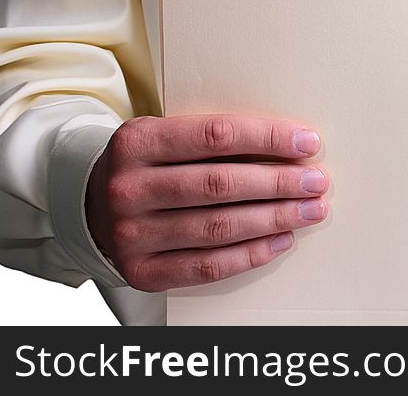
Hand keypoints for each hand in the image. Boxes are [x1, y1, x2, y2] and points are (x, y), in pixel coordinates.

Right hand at [86, 114, 329, 290]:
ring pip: (219, 227)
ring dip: (275, 219)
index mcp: (138, 142)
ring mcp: (131, 234)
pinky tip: (282, 240)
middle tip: (317, 182)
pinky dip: (252, 254)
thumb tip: (291, 148)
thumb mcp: (166, 136)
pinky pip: (208, 266)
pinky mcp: (141, 271)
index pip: (216, 136)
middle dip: (279, 183)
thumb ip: (216, 139)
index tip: (308, 143)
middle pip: (221, 184)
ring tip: (310, 211)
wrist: (91, 206)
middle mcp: (129, 188)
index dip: (268, 139)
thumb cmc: (148, 165)